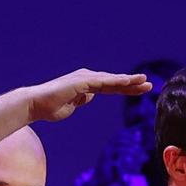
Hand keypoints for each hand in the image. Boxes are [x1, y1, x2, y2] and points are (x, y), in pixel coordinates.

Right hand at [23, 70, 151, 123]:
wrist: (35, 105)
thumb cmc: (50, 108)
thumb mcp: (71, 106)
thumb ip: (81, 100)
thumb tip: (88, 97)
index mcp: (86, 85)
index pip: (110, 87)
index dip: (126, 88)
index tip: (140, 90)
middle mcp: (87, 78)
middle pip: (114, 82)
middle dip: (132, 84)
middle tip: (149, 85)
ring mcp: (84, 78)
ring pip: (111, 80)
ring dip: (129, 81)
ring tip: (145, 82)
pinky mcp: (81, 82)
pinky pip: (103, 82)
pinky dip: (116, 82)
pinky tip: (128, 82)